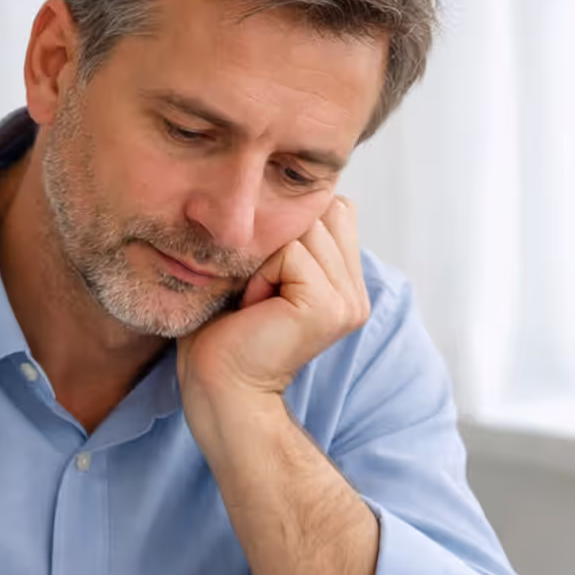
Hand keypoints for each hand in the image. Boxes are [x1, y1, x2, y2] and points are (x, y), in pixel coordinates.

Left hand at [177, 196, 369, 425]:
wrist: (218, 390)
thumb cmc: (223, 334)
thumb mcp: (260, 272)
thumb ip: (289, 237)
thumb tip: (293, 185)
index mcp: (345, 283)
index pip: (332, 209)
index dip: (288, 230)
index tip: (261, 280)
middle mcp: (356, 292)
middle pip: (323, 210)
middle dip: (278, 240)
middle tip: (257, 293)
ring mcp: (349, 301)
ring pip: (307, 227)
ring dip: (267, 258)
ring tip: (257, 302)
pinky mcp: (331, 307)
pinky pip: (292, 252)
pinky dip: (262, 275)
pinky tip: (256, 311)